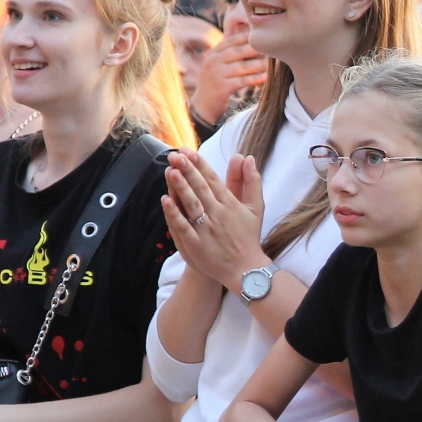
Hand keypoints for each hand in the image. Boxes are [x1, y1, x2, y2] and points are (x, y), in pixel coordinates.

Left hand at [160, 150, 266, 288]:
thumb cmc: (248, 236)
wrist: (245, 270)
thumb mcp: (255, 207)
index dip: (200, 165)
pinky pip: (183, 227)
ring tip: (171, 171)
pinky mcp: (196, 245)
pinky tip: (166, 201)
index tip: (188, 151)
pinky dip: (175, 214)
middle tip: (175, 155)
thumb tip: (248, 157)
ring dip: (181, 188)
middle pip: (200, 189)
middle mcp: (218, 215)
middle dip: (188, 170)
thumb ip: (252, 181)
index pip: (213, 180)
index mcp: (230, 204)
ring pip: (192, 205)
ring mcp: (207, 230)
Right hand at [191, 30, 267, 125]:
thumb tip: (248, 37)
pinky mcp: (222, 88)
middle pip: (237, 51)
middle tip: (271, 46)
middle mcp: (213, 61)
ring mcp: (217, 74)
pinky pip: (243, 81)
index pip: (231, 40)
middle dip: (255, 48)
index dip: (246, 37)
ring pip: (242, 66)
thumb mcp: (217, 63)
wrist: (204, 104)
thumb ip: (229, 51)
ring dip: (259, 64)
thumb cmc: (216, 81)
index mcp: (213, 53)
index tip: (261, 34)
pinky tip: (266, 76)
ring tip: (273, 62)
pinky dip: (255, 78)